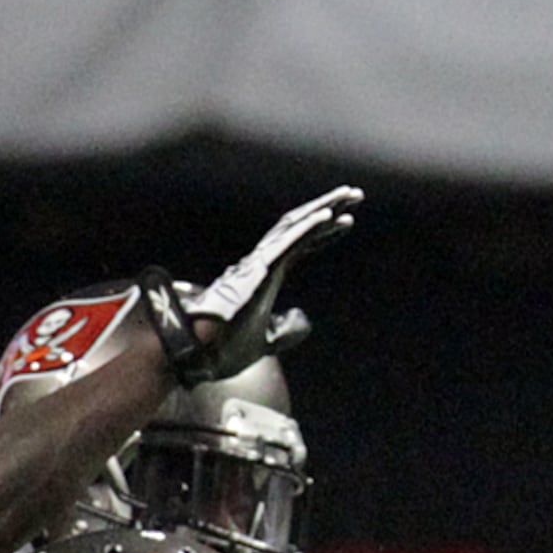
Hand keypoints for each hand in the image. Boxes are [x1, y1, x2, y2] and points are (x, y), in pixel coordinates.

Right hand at [147, 185, 363, 381]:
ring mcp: (258, 264)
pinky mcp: (256, 270)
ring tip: (350, 195)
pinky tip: (330, 216)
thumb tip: (304, 318)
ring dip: (325, 208)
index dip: (324, 231)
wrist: (197, 358)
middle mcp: (262, 263)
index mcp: (265, 275)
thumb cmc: (224, 348)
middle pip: (300, 227)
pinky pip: (287, 243)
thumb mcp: (267, 340)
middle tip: (355, 194)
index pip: (300, 245)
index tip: (347, 219)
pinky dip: (309, 228)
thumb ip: (287, 329)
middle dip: (328, 208)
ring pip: (296, 227)